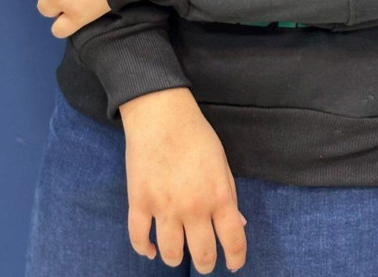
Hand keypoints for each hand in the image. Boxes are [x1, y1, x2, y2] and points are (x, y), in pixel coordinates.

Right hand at [120, 87, 247, 273]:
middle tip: (206, 261)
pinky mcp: (139, 202)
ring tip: (179, 253)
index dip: (236, 258)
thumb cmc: (196, 135)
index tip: (234, 264)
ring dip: (176, 259)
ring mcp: (164, 208)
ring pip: (171, 254)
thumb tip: (239, 223)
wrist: (161, 115)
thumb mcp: (222, 163)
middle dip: (207, 264)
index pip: (233, 241)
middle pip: (203, 255)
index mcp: (219, 196)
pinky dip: (145, 249)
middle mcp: (193, 207)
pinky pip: (139, 238)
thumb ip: (229, 195)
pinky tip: (151, 250)